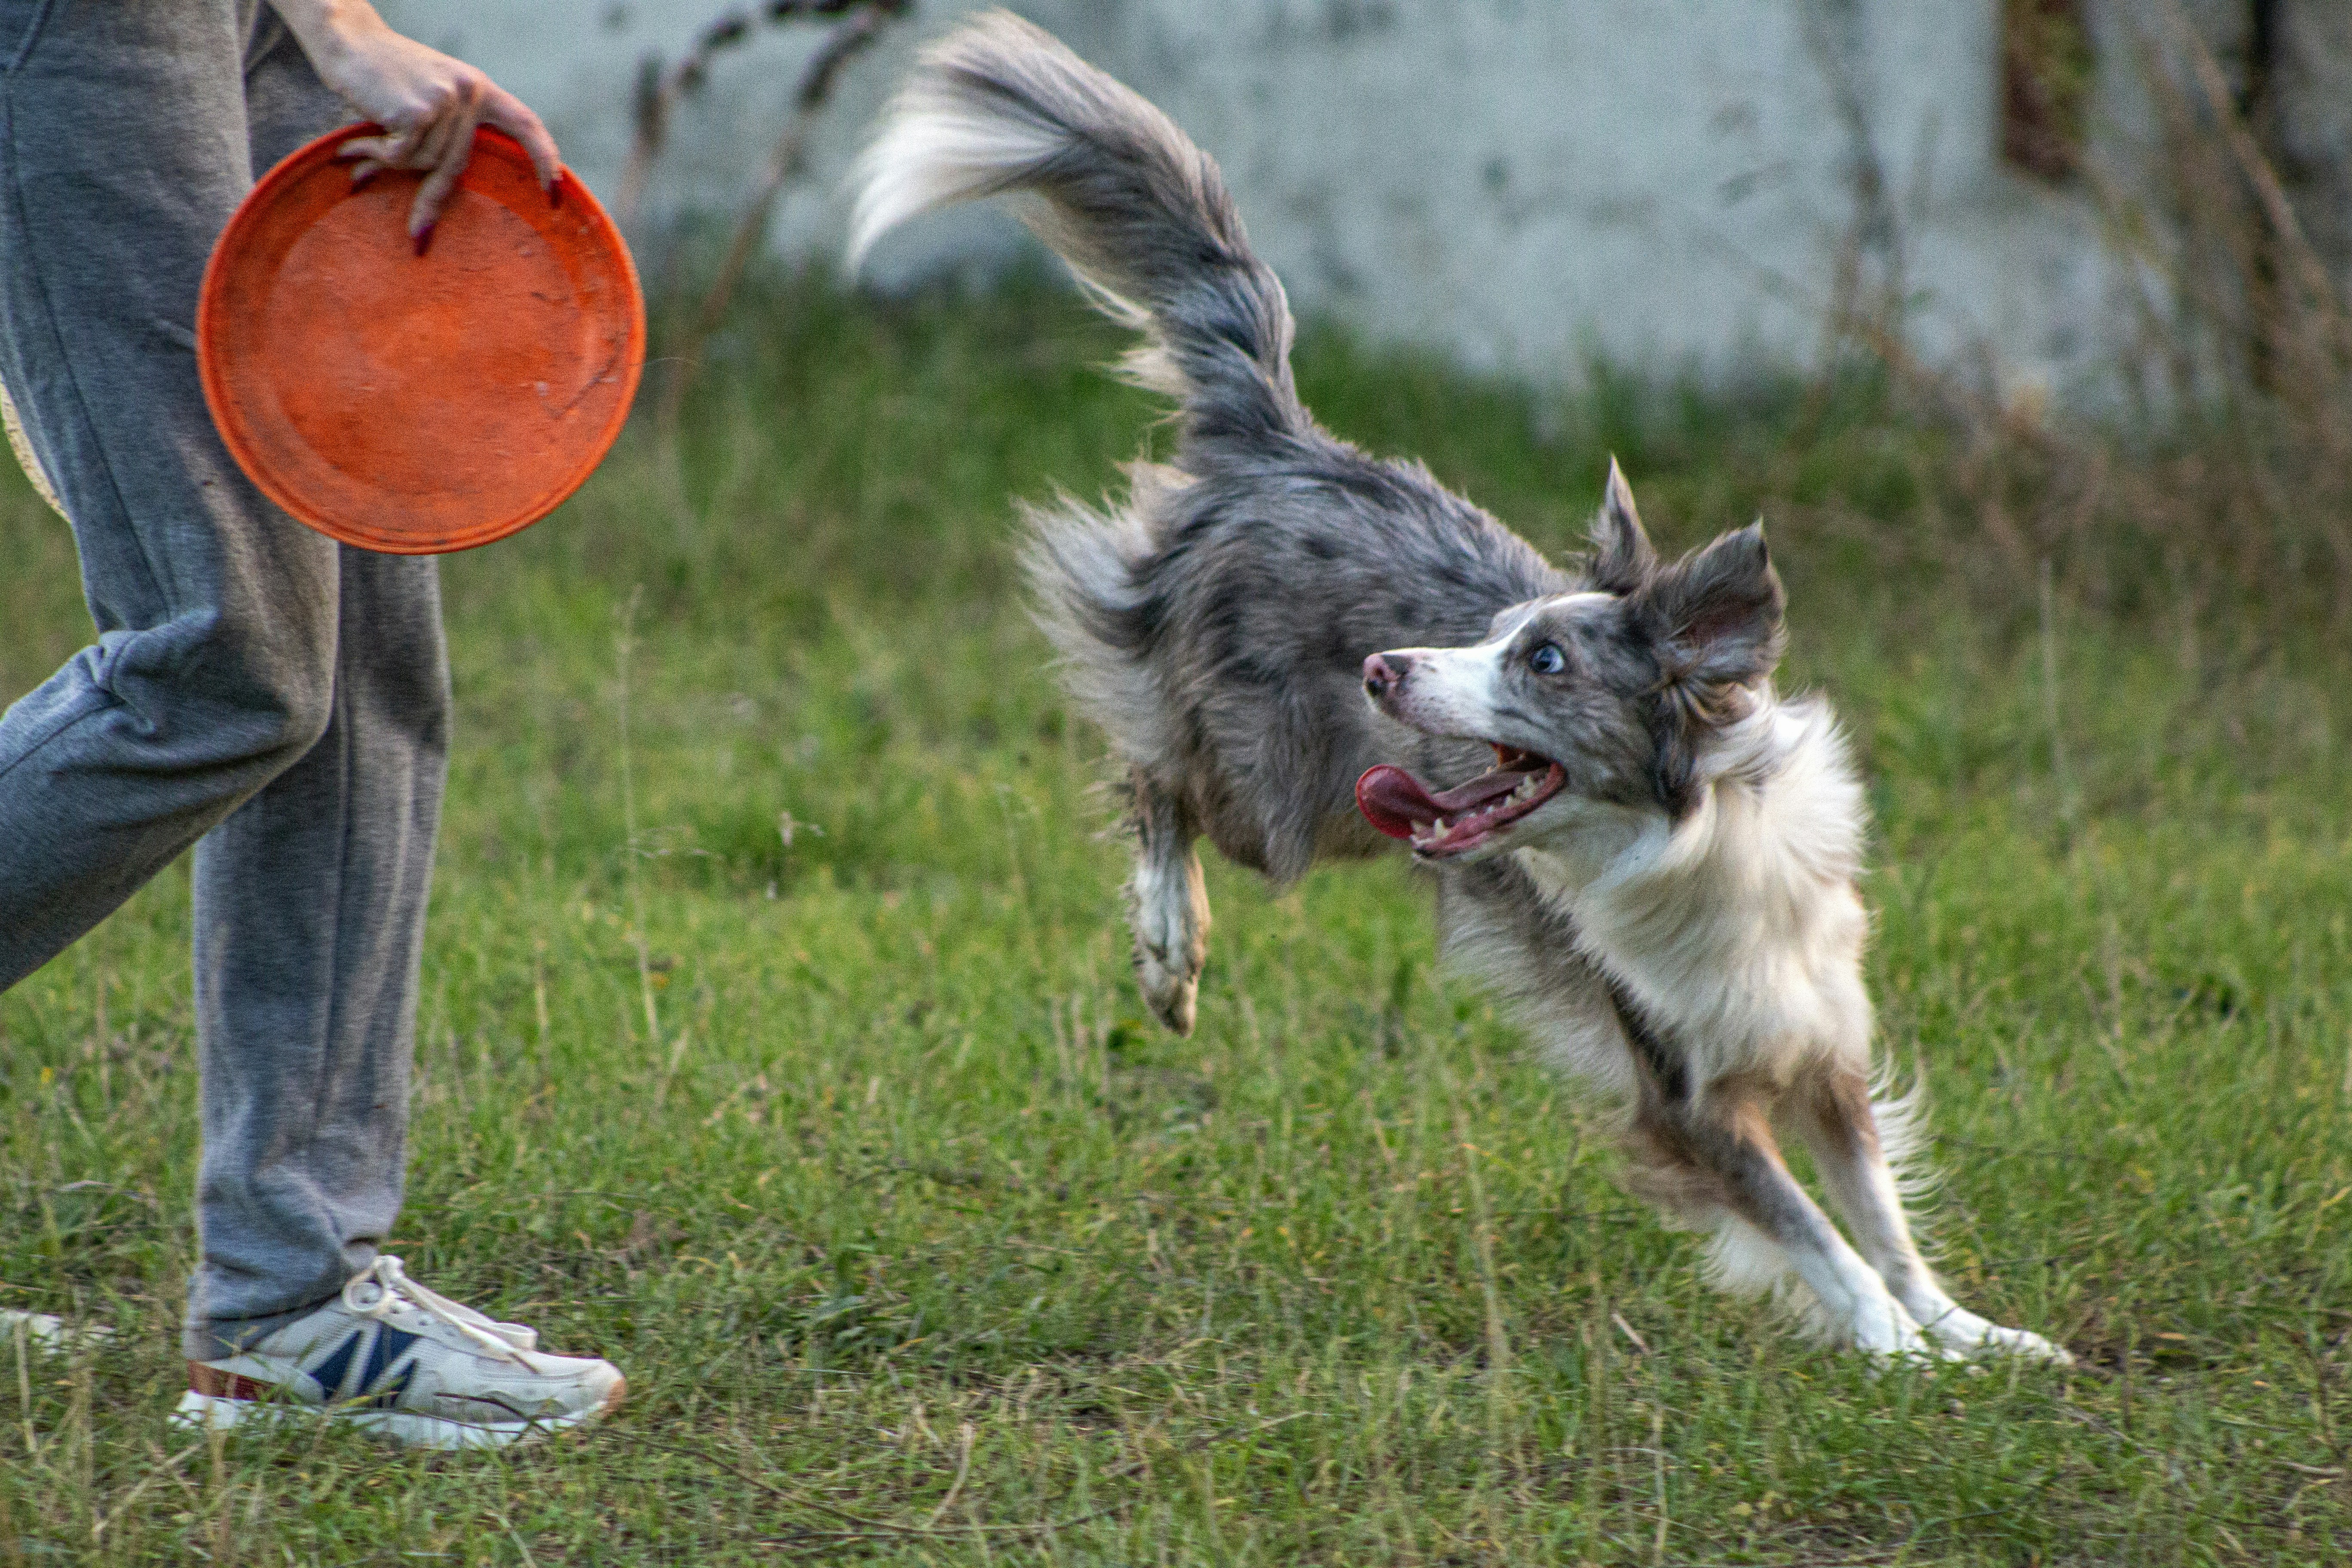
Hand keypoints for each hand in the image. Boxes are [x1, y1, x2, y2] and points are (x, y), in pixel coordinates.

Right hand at [274, 1, 560, 249]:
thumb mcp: (430, 95)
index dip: (544, 157)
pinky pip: (403, 156)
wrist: (345, 39)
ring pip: (426, 162)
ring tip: (362, 148)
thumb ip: (451, 128)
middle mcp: (469, 91)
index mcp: (478, 87)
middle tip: (418, 233)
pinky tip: (355, 142)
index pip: (524, 123)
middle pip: (457, 163)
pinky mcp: (418, 110)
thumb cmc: (383, 74)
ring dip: (391, 162)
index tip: (555, 193)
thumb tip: (448, 188)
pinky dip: (377, 155)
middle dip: (432, 201)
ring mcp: (445, 100)